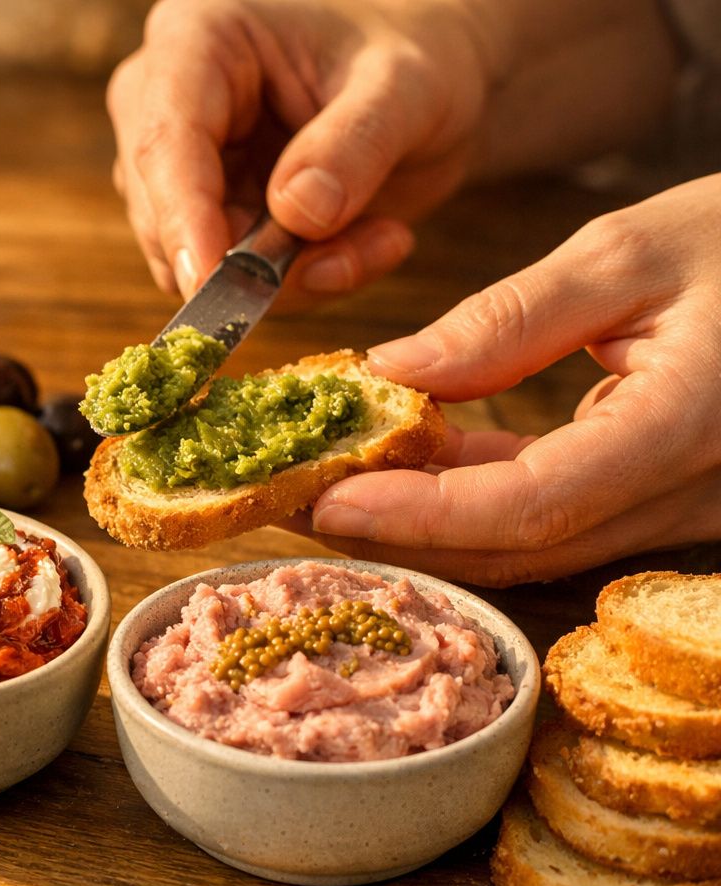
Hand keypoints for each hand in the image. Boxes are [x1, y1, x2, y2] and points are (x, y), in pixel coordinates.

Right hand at [107, 0, 678, 304]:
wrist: (445, 72)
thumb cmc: (429, 51)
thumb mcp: (406, 90)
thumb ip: (350, 146)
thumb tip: (290, 216)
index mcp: (198, 40)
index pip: (162, 136)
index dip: (183, 215)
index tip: (215, 290)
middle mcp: (168, 96)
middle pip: (160, 202)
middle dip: (243, 254)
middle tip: (336, 264)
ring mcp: (182, 153)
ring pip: (192, 247)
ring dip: (287, 269)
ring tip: (376, 239)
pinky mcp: (210, 201)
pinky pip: (233, 268)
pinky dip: (304, 273)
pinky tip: (368, 240)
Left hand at [297, 175, 720, 585]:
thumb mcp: (630, 254)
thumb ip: (508, 323)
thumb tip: (391, 375)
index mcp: (686, 430)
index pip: (530, 505)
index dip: (418, 515)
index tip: (325, 497)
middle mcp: (687, 497)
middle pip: (515, 546)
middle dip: (394, 531)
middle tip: (290, 497)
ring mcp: (680, 511)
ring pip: (529, 544)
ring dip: (423, 523)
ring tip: (324, 482)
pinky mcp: (664, 501)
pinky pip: (555, 518)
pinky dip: (473, 500)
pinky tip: (403, 468)